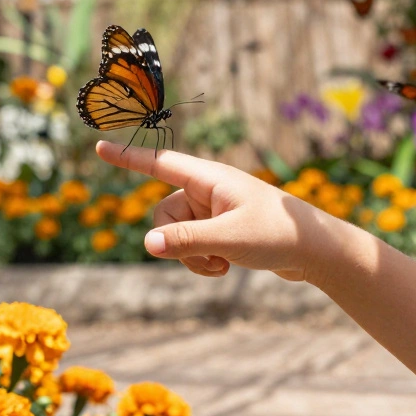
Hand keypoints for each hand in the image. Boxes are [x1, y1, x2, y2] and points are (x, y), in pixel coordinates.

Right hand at [95, 142, 343, 281]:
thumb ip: (186, 242)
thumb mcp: (229, 241)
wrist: (316, 251)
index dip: (128, 158)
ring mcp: (213, 210)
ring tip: (221, 265)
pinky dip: (201, 261)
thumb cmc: (278, 235)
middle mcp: (208, 190)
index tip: (99, 147)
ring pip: (176, 236)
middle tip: (210, 257)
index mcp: (210, 178)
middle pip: (163, 215)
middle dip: (176, 243)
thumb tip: (147, 246)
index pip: (160, 164)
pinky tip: (225, 268)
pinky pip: (192, 246)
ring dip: (191, 257)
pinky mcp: (220, 229)